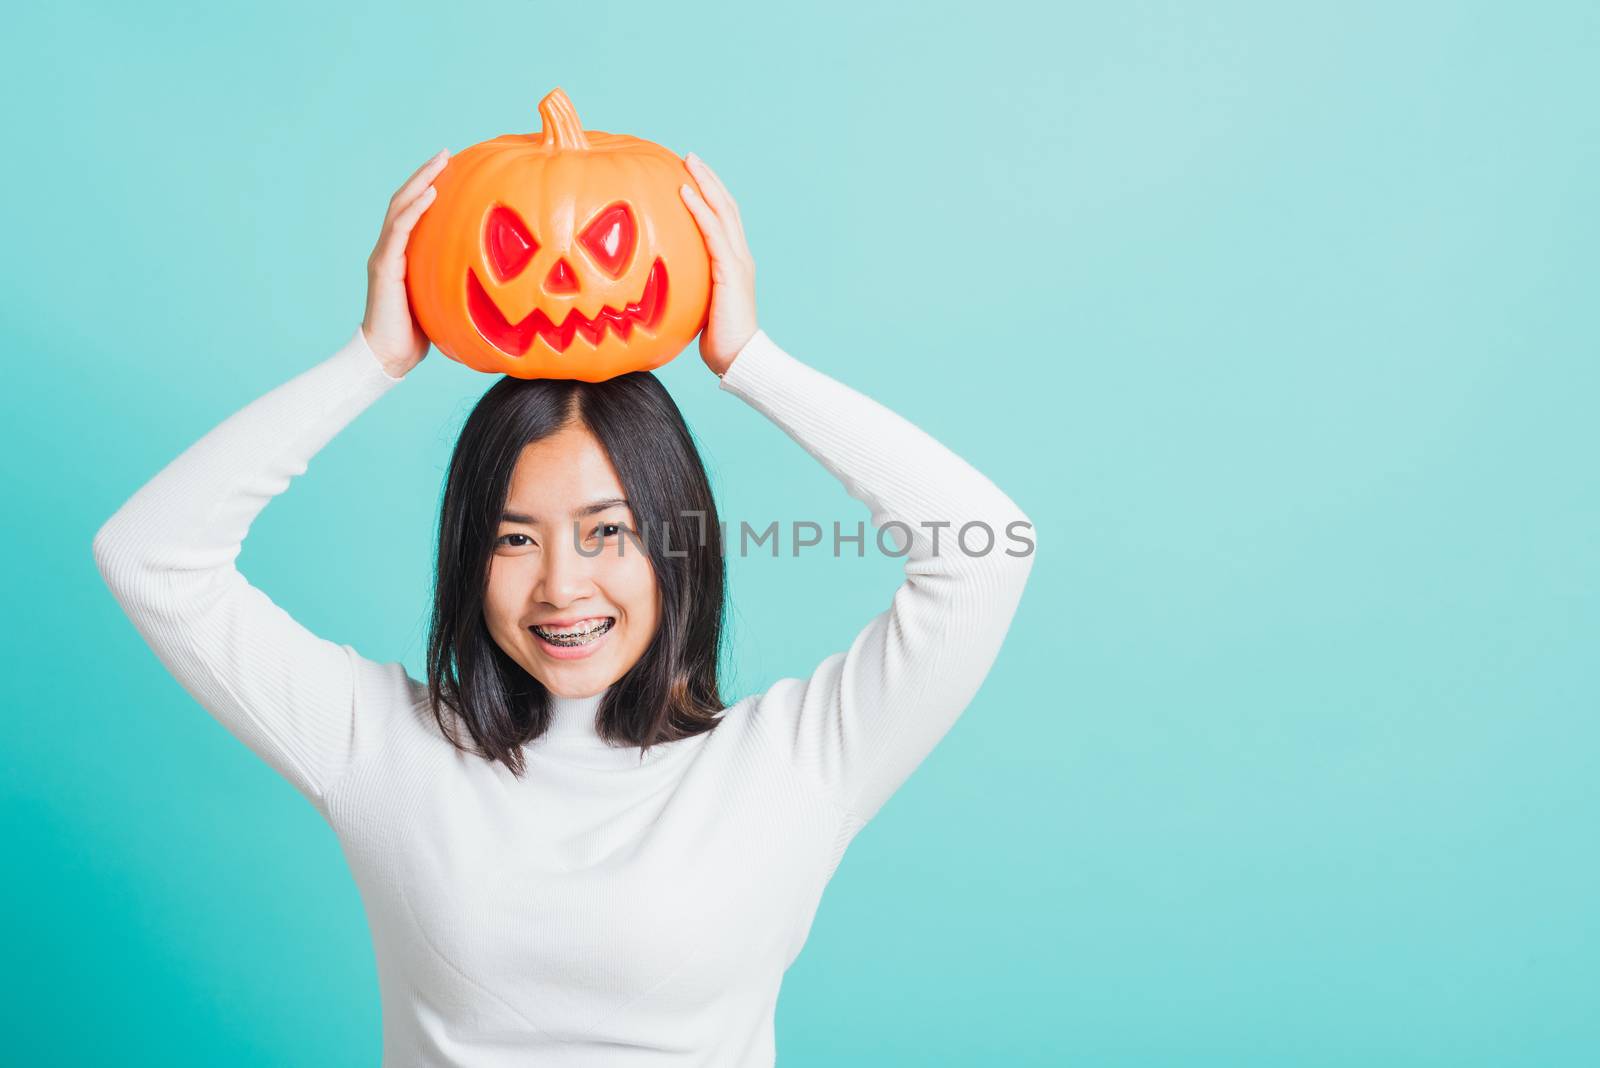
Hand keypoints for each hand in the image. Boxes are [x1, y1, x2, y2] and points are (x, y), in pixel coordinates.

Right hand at [362, 149, 449, 376]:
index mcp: (403, 255)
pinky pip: (399, 231)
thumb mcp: (442, 300)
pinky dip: (414, 209)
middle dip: (425, 174)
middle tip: (446, 153)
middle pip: (405, 201)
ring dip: (420, 182)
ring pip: (400, 208)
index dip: (428, 188)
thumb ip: (454, 281)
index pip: (413, 213)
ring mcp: (385, 256)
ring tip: (439, 163)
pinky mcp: (384, 267)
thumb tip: (495, 279)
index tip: (451, 169)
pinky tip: (430, 193)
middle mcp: (390, 250)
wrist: (389, 357)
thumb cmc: (419, 334)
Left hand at [679, 153, 757, 376]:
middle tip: (690, 156)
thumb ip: (688, 291)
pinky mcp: (730, 270)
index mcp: (734, 265)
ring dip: (705, 183)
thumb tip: (659, 288)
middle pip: (726, 207)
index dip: (710, 195)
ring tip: (688, 162)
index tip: (692, 176)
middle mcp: (740, 257)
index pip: (724, 221)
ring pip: (722, 212)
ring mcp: (738, 262)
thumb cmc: (718, 342)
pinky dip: (700, 209)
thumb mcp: (698, 308)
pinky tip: (685, 192)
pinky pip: (713, 232)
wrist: (740, 359)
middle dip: (709, 179)